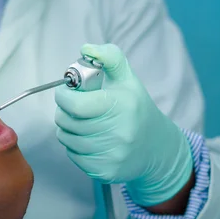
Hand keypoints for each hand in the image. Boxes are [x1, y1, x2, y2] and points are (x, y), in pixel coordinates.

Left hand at [54, 44, 192, 206]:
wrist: (156, 149)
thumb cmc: (135, 109)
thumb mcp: (127, 79)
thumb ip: (110, 57)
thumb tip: (86, 48)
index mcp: (122, 105)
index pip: (75, 105)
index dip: (63, 97)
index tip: (65, 93)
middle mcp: (118, 132)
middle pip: (66, 122)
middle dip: (64, 112)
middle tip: (72, 107)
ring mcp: (112, 154)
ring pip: (66, 139)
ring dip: (67, 129)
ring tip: (81, 123)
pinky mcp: (105, 170)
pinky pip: (73, 156)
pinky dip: (74, 147)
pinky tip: (89, 139)